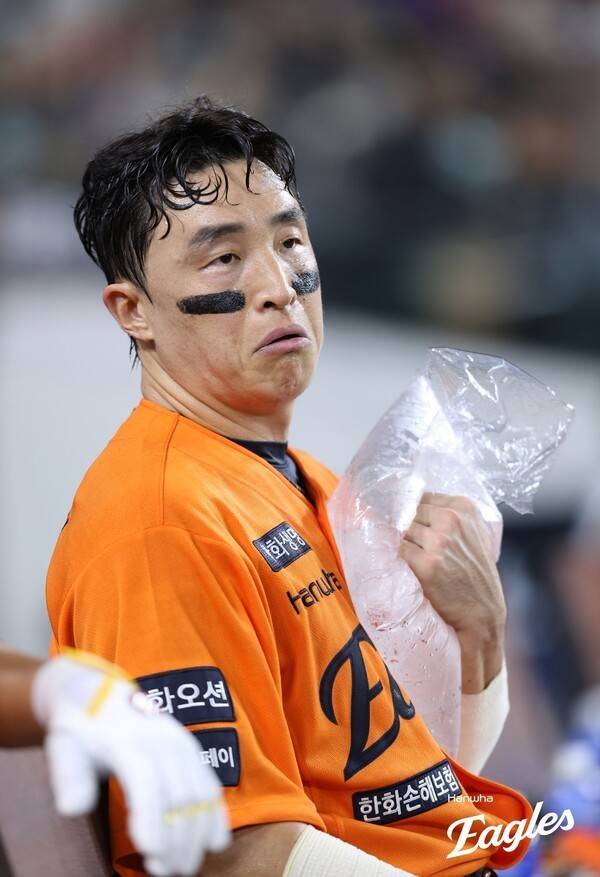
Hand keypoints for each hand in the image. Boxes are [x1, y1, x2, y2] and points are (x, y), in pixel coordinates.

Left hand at [32, 650, 229, 875]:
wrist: (101, 693)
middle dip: (175, 839)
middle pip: (177, 793)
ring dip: (196, 835)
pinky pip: (210, 784)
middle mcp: (161, 738)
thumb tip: (72, 809)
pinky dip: (216, 814)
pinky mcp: (191, 750)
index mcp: (126, 738)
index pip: (145, 779)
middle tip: (163, 872)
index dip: (151, 816)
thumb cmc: (80, 728)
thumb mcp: (62, 746)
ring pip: (199, 792)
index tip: (150, 852)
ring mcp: (180, 743)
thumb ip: (67, 776)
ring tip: (181, 866)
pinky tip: (215, 843)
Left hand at [399, 493, 505, 690]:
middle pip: (408, 513)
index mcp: (464, 508)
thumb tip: (408, 504)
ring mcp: (439, 541)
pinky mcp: (427, 564)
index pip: (420, 498)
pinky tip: (405, 568)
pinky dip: (396, 559)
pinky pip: (397, 551)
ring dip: (400, 544)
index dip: (410, 512)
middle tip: (408, 546)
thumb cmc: (474, 574)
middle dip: (404, 529)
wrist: (482, 613)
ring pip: (400, 531)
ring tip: (411, 560)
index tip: (404, 521)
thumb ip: (446, 516)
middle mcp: (452, 520)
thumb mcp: (471, 534)